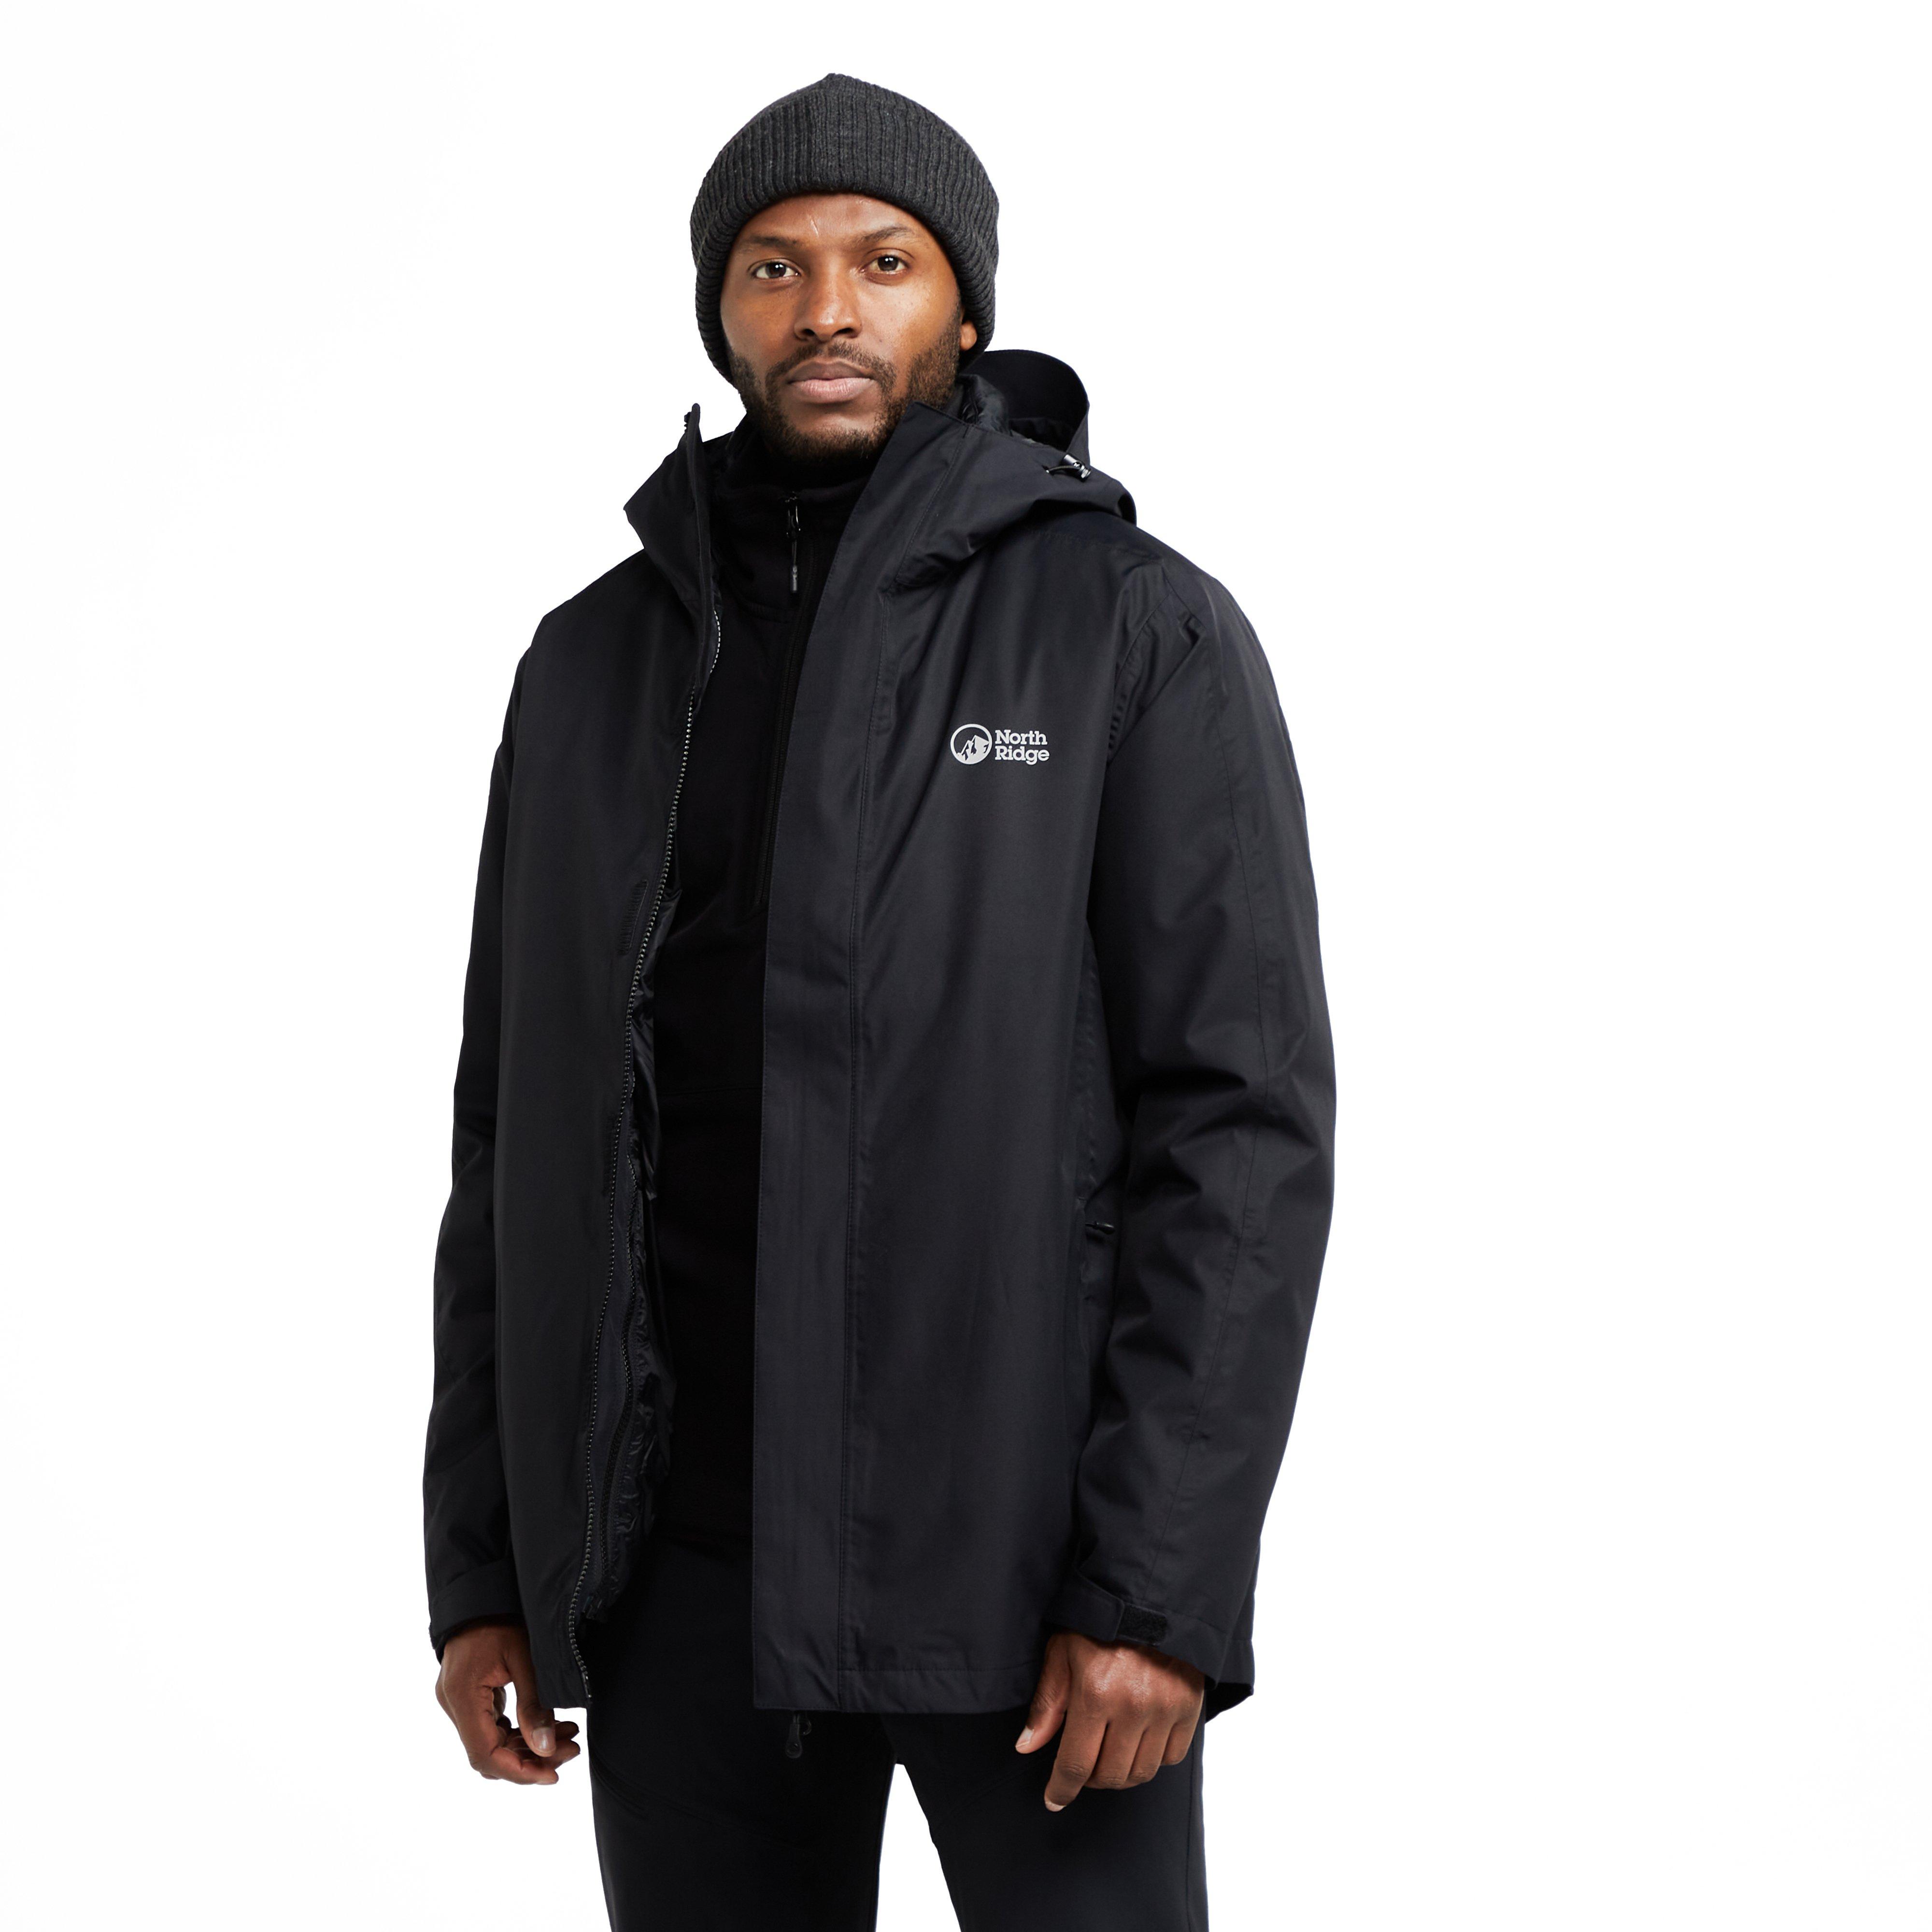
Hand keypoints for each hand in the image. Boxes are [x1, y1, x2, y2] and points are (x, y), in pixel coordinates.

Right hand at [435, 1619, 580, 1783]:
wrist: (482, 1590)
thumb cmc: (502, 1616)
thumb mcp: (525, 1657)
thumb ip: (534, 1705)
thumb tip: (545, 1750)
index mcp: (462, 1695)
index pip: (485, 1754)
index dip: (518, 1771)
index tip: (551, 1775)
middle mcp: (454, 1704)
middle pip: (489, 1753)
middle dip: (531, 1759)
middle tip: (570, 1751)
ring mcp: (458, 1701)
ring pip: (492, 1742)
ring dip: (528, 1746)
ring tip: (568, 1737)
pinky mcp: (468, 1695)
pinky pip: (491, 1726)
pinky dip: (518, 1731)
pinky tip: (549, 1725)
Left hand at [1015, 1629, 1204, 1809]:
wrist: (1153, 1594)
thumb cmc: (1100, 1622)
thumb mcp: (1063, 1652)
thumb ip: (1047, 1703)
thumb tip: (1027, 1746)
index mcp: (1096, 1693)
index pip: (1076, 1764)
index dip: (1062, 1789)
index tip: (1054, 1799)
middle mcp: (1133, 1707)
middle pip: (1110, 1776)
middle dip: (1090, 1779)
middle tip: (1082, 1766)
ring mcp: (1166, 1709)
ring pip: (1141, 1773)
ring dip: (1121, 1773)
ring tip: (1108, 1754)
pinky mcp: (1190, 1708)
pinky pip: (1171, 1757)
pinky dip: (1153, 1758)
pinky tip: (1138, 1740)